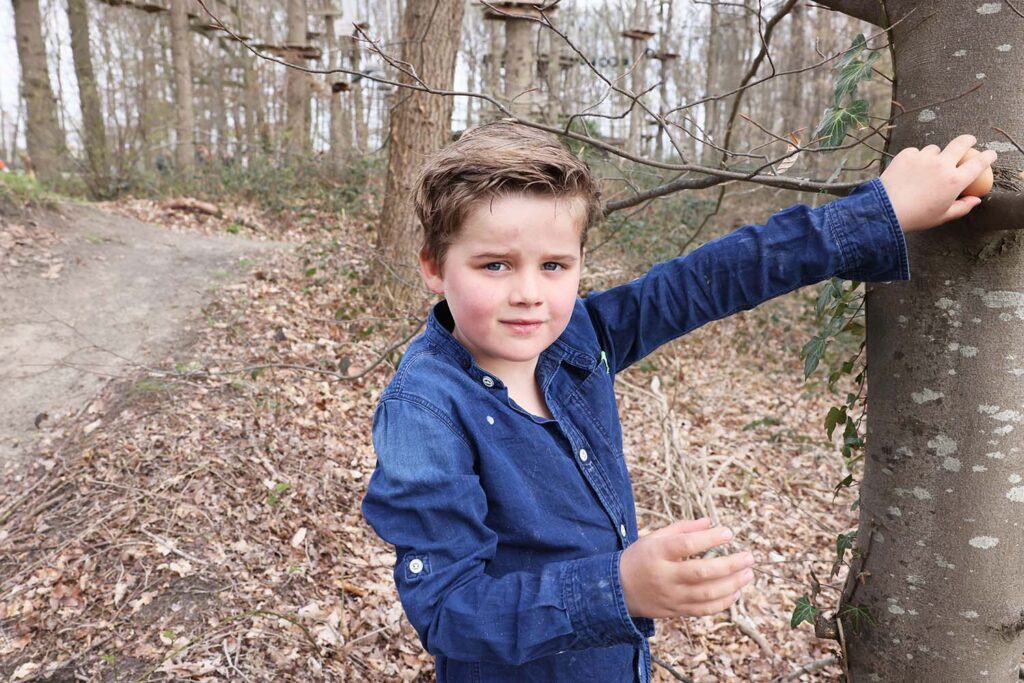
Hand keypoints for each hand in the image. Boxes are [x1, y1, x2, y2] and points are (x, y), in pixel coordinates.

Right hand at [619, 517, 754, 618]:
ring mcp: (670, 596)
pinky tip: (735, 592)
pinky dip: (722, 603)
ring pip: (706, 594)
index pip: (686, 545)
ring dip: (731, 584)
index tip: (728, 533)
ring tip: (748, 574)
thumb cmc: (639, 558)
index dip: (709, 539)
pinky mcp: (676, 611)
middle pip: (701, 572)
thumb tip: (709, 522)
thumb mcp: (654, 538)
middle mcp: (664, 576)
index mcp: (657, 553)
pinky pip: (703, 610)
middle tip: (748, 557)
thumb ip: (681, 529)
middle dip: (729, 565)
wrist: (618, 591)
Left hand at [878, 134, 997, 232]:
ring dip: (935, 155)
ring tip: (927, 168)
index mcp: (954, 181)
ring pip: (935, 149)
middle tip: (969, 141)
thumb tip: (976, 200)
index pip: (979, 163)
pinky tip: (909, 171)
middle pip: (961, 143)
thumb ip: (962, 207)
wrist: (885, 210)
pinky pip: (915, 152)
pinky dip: (915, 159)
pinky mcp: (906, 155)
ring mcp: (923, 158)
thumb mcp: (942, 217)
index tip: (990, 154)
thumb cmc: (915, 217)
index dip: (988, 156)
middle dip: (968, 140)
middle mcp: (942, 165)